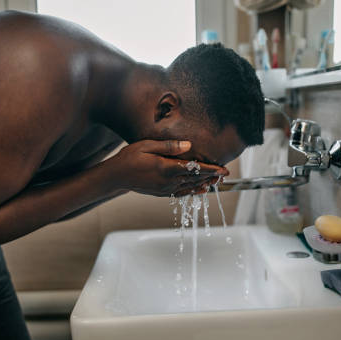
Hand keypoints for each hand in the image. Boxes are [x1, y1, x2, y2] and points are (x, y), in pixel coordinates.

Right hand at [107, 140, 228, 196]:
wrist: (116, 177)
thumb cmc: (129, 157)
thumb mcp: (147, 145)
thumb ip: (169, 146)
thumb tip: (189, 145)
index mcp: (167, 168)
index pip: (195, 168)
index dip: (211, 169)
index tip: (224, 169)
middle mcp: (169, 181)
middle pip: (196, 179)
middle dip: (211, 176)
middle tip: (224, 174)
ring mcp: (165, 189)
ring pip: (190, 187)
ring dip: (204, 184)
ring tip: (217, 181)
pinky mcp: (162, 193)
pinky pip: (182, 194)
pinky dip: (193, 192)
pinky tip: (201, 190)